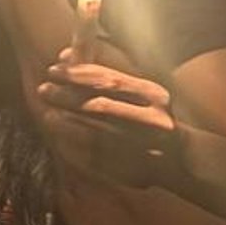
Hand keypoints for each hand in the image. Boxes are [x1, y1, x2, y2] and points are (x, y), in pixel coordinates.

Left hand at [34, 42, 178, 187]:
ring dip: (68, 124)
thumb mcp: (139, 90)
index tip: (53, 70)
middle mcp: (152, 120)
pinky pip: (99, 158)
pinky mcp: (135, 170)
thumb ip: (105, 74)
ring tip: (48, 114)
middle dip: (67, 98)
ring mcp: (145, 147)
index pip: (109, 81)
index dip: (77, 75)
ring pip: (97, 133)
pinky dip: (77, 148)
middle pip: (100, 106)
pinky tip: (61, 139)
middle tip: (44, 90)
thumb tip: (64, 55)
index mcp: (153, 95)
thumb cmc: (150, 115)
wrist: (182, 158)